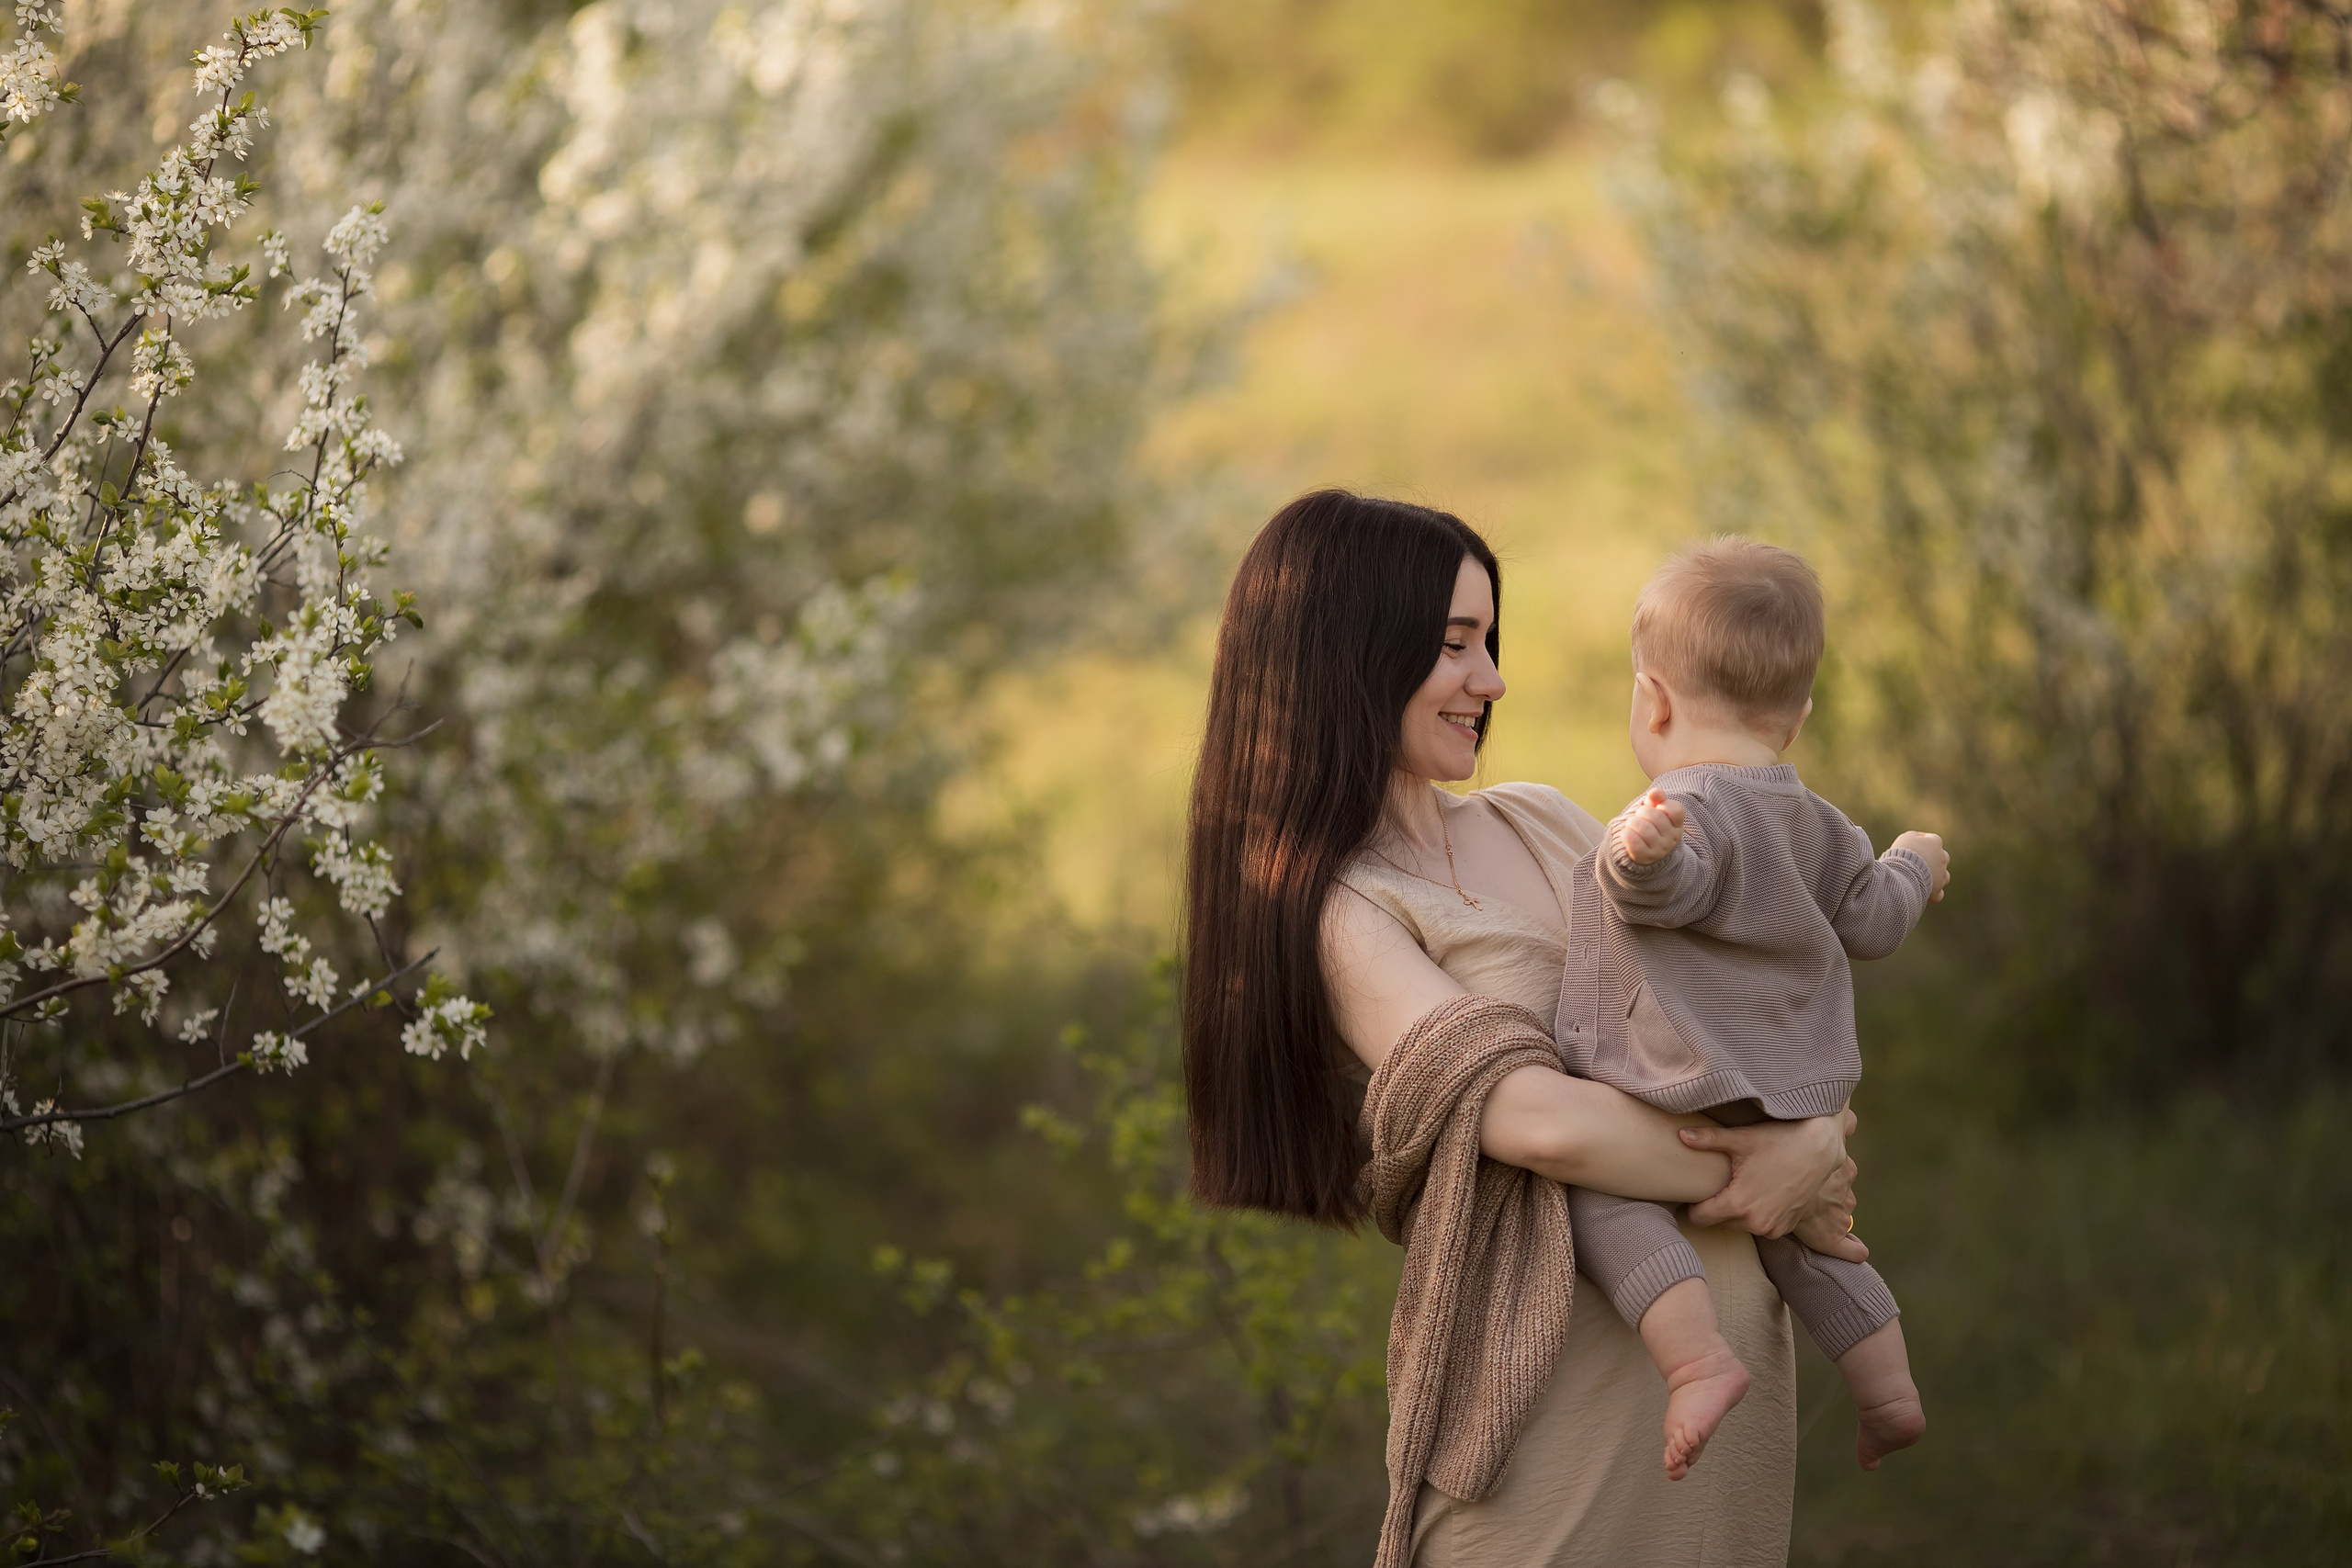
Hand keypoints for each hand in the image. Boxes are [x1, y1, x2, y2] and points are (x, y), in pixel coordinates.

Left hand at [1619, 789, 1685, 865]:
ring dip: (1632, 822)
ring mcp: (1659, 849)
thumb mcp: (1656, 809)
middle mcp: (1671, 838)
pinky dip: (1626, 833)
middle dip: (1642, 811)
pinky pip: (1633, 841)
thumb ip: (1657, 797)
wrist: (1645, 849)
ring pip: (1643, 828)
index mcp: (1677, 824)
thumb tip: (1654, 792)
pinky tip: (1627, 833)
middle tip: (1639, 815)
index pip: (1676, 810)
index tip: (1657, 807)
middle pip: (1657, 817)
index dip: (1664, 804)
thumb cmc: (1651, 823)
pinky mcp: (1645, 857)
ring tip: (1632, 824)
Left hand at [1683, 1110, 1866, 1260]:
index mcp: (1737, 1204)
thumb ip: (1707, 1140)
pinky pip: (1761, 1226)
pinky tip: (1761, 1193)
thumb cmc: (1779, 1141)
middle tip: (1720, 1185)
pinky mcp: (1785, 1228)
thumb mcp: (1741, 1138)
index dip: (1694, 1205)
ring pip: (1740, 1225)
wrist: (1820, 1150)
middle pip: (1718, 1222)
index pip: (1699, 1219)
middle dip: (1716, 1207)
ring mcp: (1772, 1228)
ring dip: (1737, 1211)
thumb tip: (1679, 1135)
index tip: (1696, 1192)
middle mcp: (1754, 1222)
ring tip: (1742, 1186)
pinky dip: (1757, 1214)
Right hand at [1892, 830, 1949, 902]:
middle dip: (1931, 860)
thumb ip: (1914, 836)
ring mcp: (1942, 875)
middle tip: (1914, 863)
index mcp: (1935, 843)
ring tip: (1920, 878)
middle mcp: (1942, 858)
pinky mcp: (1937, 890)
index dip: (1922, 841)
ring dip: (1935, 876)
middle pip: (1940, 857)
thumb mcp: (1905, 838)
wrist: (1903, 872)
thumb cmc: (1903, 853)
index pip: (1933, 839)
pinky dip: (1933, 894)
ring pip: (1943, 875)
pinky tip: (1925, 894)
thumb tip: (1918, 838)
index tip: (1911, 845)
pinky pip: (1938, 894)